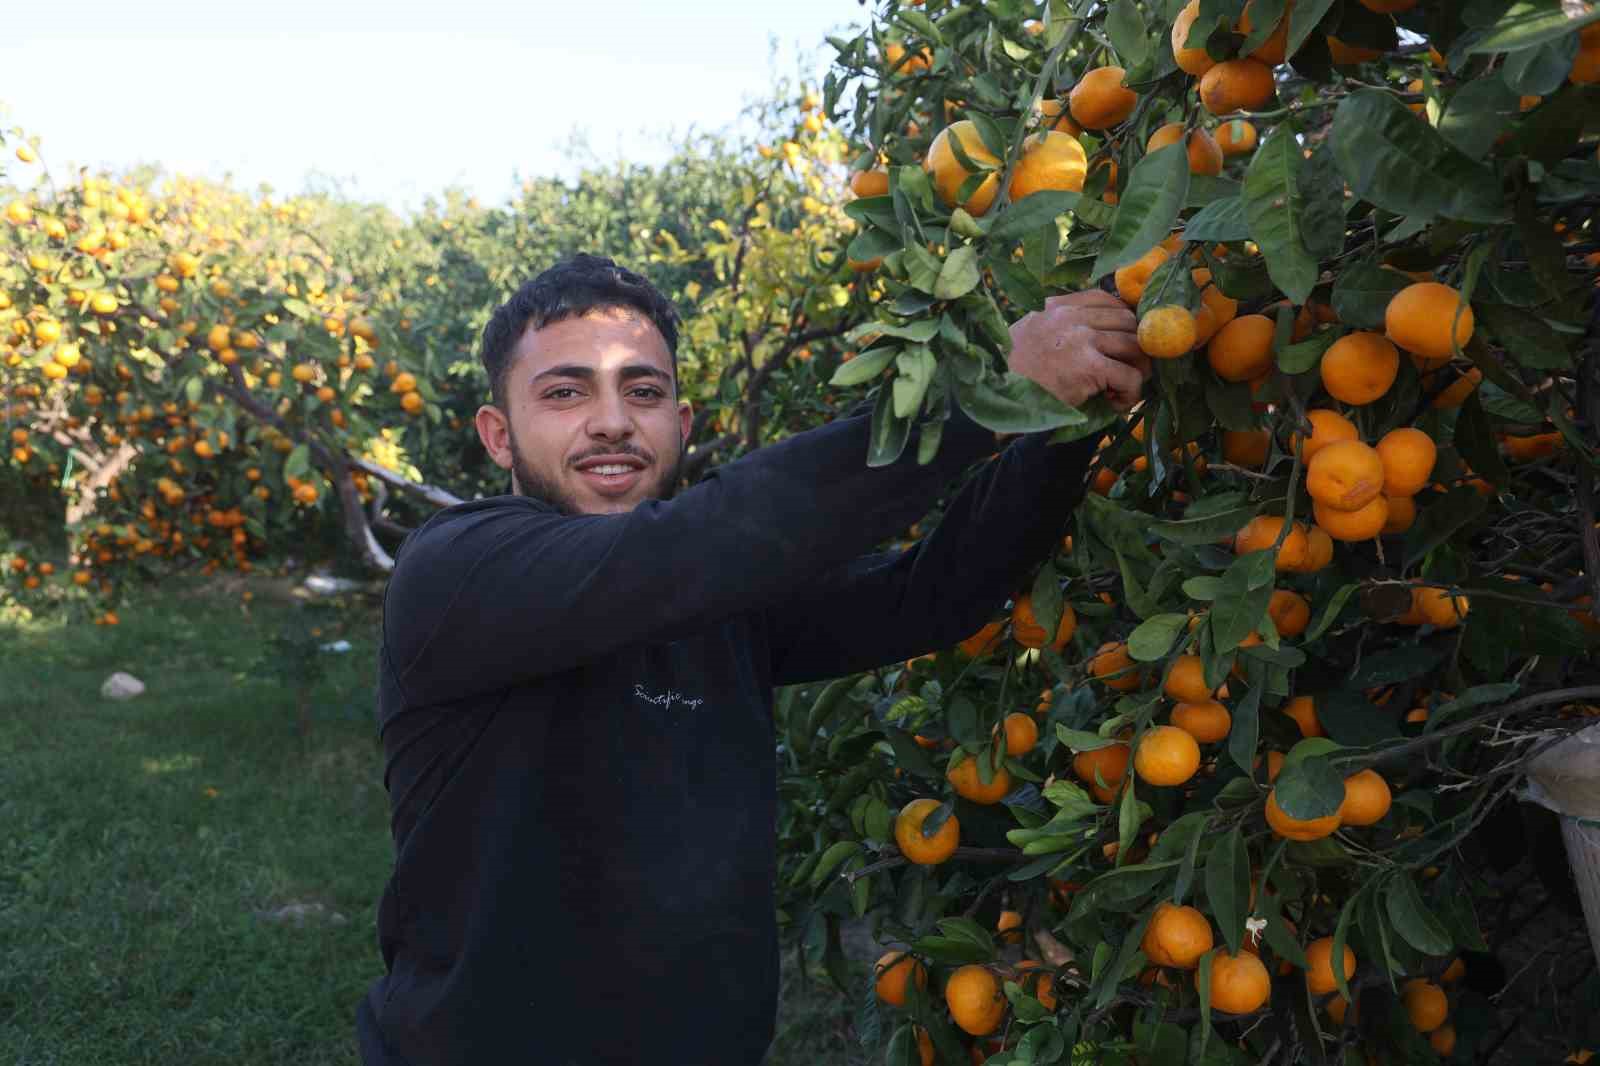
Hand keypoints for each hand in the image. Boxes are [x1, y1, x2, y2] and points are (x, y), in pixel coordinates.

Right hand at [1007, 289, 1149, 410]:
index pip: (1105, 299)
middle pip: (1127, 321)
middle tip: (1130, 368)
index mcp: (1059, 307)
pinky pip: (1130, 376)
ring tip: (1123, 388)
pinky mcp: (1090, 367)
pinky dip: (1131, 392)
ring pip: (1134, 346)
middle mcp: (1073, 317)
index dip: (1122, 320)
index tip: (1121, 340)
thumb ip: (1057, 324)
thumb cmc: (1012, 370)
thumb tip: (1091, 329)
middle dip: (1135, 345)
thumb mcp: (1031, 331)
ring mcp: (1083, 340)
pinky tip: (1115, 403)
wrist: (997, 394)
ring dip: (1137, 370)